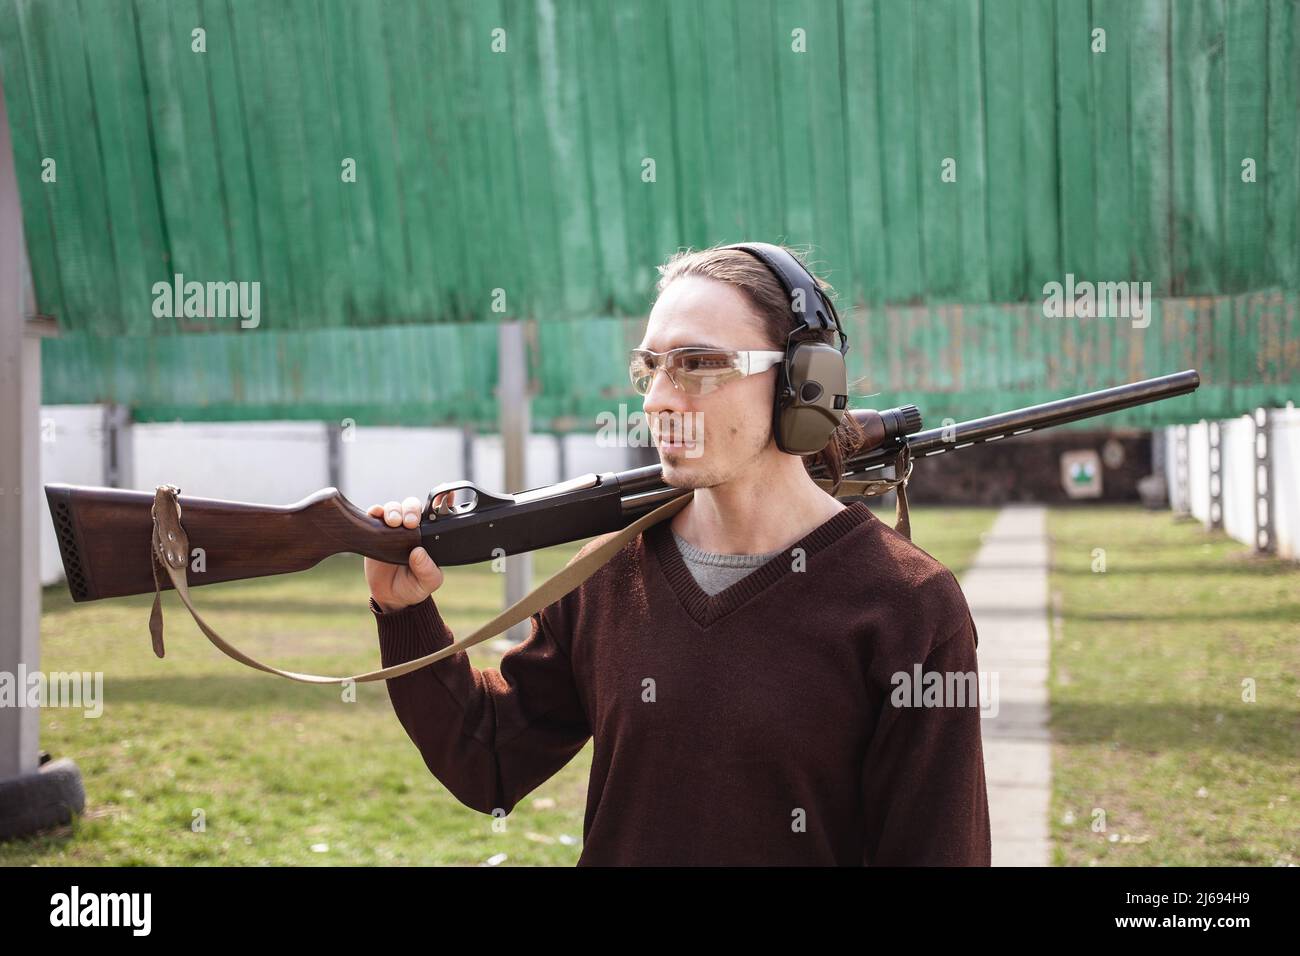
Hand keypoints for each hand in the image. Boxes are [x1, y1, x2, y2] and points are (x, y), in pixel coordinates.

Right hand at [364, 496, 443, 612]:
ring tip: (394, 523)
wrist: (390, 597)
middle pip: (412, 506)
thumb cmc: (413, 586)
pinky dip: (375, 511)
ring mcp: (393, 528)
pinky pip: (374, 515)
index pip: (437, 514)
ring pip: (394, 507)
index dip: (442, 501)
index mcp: (429, 535)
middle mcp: (412, 528)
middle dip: (411, 510)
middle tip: (411, 522)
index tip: (445, 494)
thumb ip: (428, 570)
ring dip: (394, 510)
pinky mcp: (375, 532)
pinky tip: (376, 515)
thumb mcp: (428, 582)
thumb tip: (418, 553)